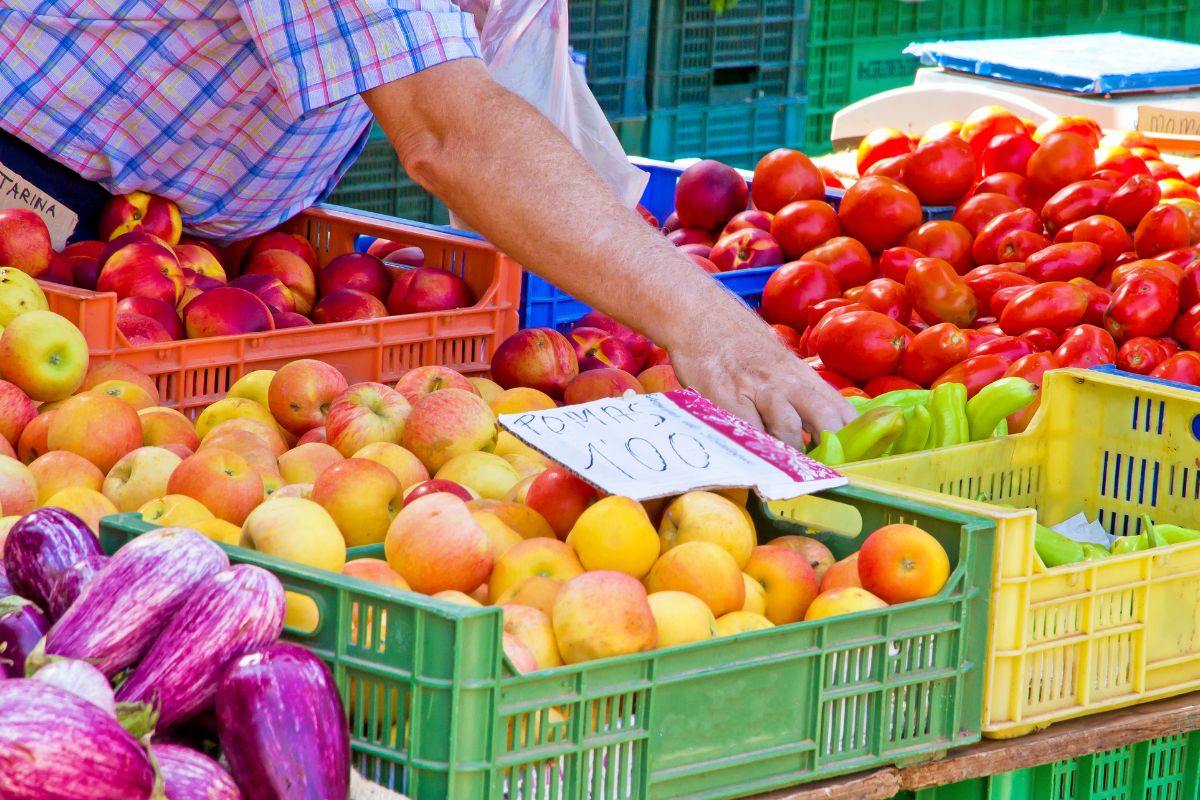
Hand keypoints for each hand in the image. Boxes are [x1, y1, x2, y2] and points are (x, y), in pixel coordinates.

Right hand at [668, 315, 856, 451]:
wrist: (701, 315)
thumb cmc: (738, 345)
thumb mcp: (776, 362)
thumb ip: (797, 393)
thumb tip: (817, 429)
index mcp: (801, 375)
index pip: (841, 408)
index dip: (853, 437)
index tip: (854, 461)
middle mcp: (785, 380)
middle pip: (823, 416)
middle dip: (829, 448)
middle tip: (826, 473)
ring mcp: (757, 387)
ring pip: (788, 427)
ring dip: (791, 453)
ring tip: (787, 468)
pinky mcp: (727, 396)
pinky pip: (748, 430)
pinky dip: (756, 448)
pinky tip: (756, 457)